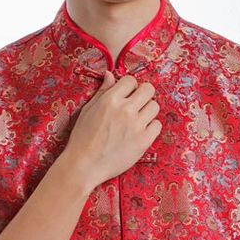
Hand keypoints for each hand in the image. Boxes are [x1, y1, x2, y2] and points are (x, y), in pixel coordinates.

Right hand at [61, 69, 161, 187]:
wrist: (84, 165)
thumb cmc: (82, 138)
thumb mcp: (88, 110)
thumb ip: (102, 92)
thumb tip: (110, 75)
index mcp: (110, 100)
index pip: (131, 80)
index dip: (129, 87)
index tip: (126, 96)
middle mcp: (126, 110)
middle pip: (149, 89)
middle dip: (143, 95)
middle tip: (136, 105)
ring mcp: (136, 126)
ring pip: (155, 106)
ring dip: (147, 111)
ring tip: (137, 120)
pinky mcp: (143, 141)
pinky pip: (157, 126)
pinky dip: (151, 127)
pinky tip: (140, 132)